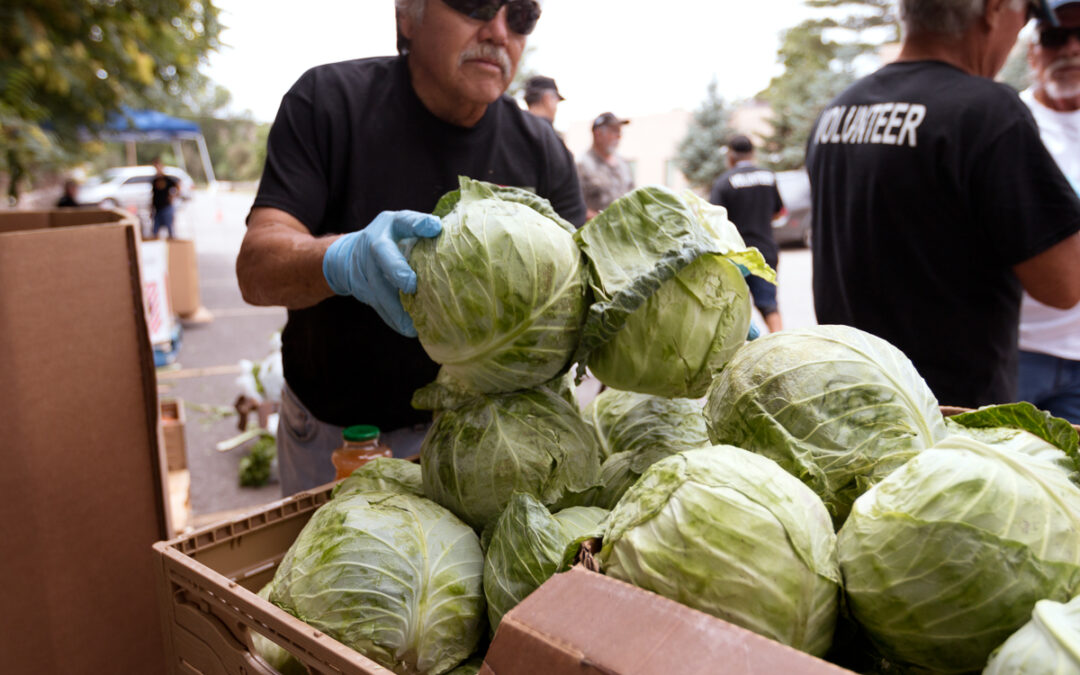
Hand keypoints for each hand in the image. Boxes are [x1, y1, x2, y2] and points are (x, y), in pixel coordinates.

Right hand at [322, 210, 440, 336]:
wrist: (347, 256)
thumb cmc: (389, 238)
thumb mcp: (402, 226)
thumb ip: (424, 230)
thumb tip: (455, 236)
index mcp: (391, 225)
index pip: (404, 221)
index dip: (418, 223)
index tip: (435, 227)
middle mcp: (375, 244)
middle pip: (383, 256)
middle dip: (396, 270)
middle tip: (411, 285)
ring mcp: (366, 268)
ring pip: (379, 288)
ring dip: (397, 306)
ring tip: (415, 323)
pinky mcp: (364, 290)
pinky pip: (380, 306)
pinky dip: (394, 319)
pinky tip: (410, 330)